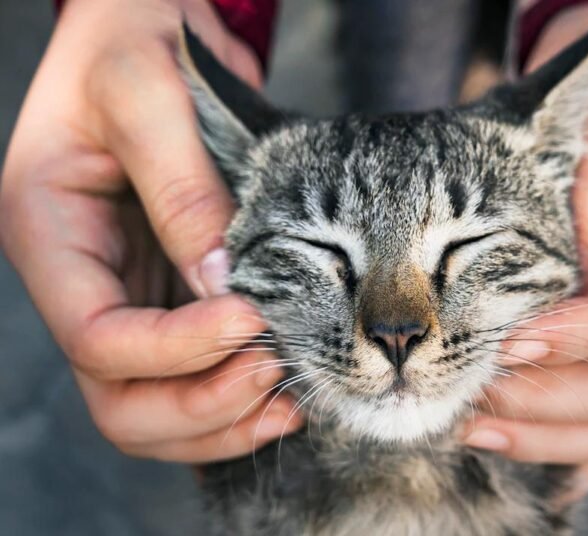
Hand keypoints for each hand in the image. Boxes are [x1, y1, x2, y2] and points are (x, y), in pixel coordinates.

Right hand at [0, 0, 300, 461]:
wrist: (149, 27)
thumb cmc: (132, 41)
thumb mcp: (147, 93)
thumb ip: (180, 188)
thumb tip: (223, 284)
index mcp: (50, 235)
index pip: (96, 336)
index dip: (175, 349)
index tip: (252, 320)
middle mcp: (85, 280)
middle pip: (119, 397)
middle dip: (198, 403)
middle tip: (275, 374)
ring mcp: (130, 294)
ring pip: (156, 403)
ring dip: (222, 417)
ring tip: (290, 397)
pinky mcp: (174, 294)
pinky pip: (194, 374)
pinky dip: (236, 396)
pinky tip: (286, 388)